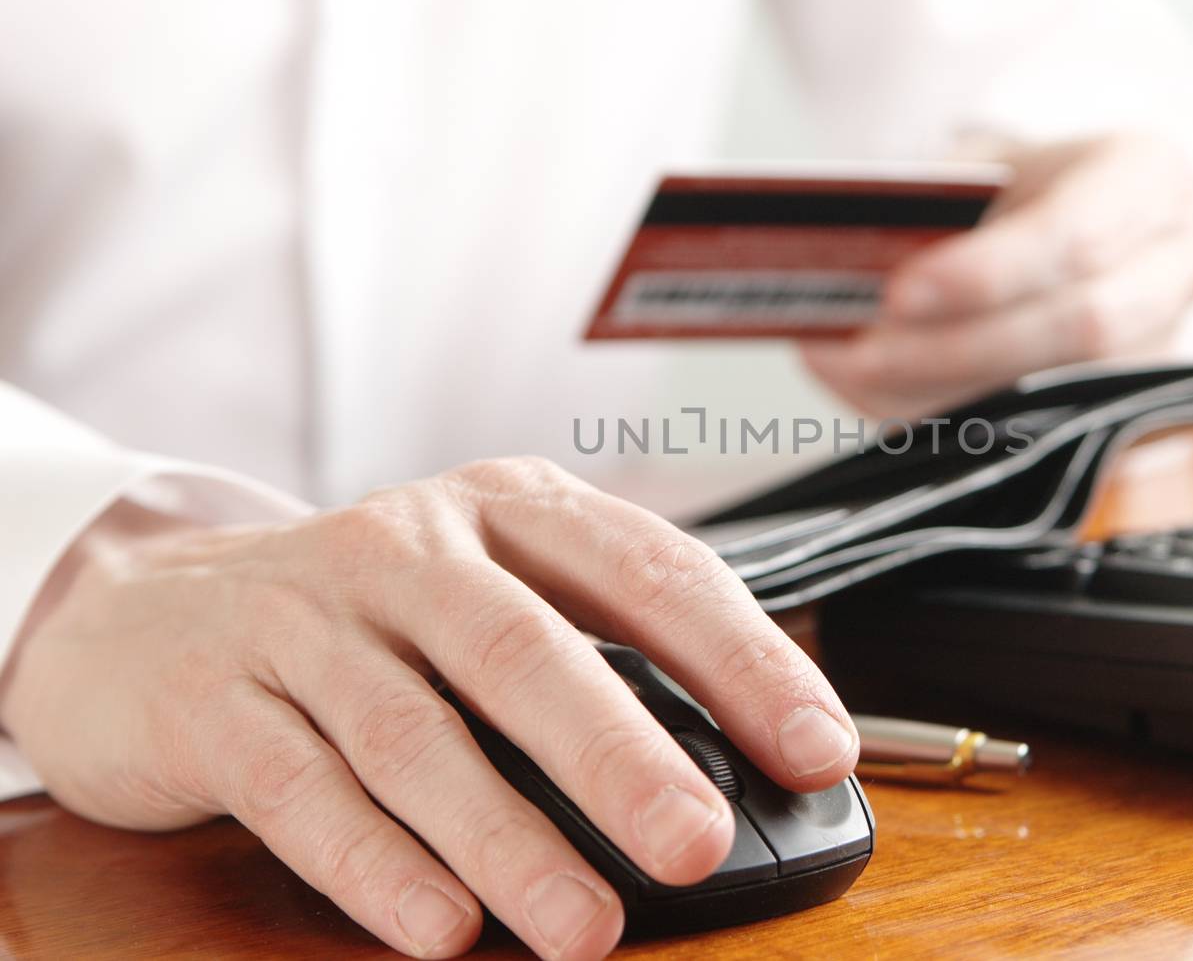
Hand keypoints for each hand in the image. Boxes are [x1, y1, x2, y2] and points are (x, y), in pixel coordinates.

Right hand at [0, 459, 858, 958]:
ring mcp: (305, 619)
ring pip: (416, 733)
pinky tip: (442, 929)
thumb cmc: (366, 616)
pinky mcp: (213, 699)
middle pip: (527, 650)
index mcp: (508, 510)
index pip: (646, 569)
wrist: (142, 608)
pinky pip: (302, 789)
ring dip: (507, 838)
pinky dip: (377, 866)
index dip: (740, 658)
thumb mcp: (487, 592)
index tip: (814, 746)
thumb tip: (743, 760)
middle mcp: (409, 547)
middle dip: (621, 756)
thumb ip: (596, 654)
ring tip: (584, 926)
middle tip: (698, 843)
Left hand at [801, 134, 1192, 415]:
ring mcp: (1170, 344)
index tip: (899, 292)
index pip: (1080, 238)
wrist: (1070, 216)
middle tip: (861, 349)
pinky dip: (949, 418)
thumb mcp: (975, 162)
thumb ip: (927, 208)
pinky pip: (1040, 430)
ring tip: (853, 372)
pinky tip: (882, 396)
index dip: (987, 275)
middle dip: (959, 347)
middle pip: (1083, 326)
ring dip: (945, 393)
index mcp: (1152, 177)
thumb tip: (840, 274)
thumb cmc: (1018, 184)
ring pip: (1064, 395)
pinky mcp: (1134, 405)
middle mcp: (1183, 263)